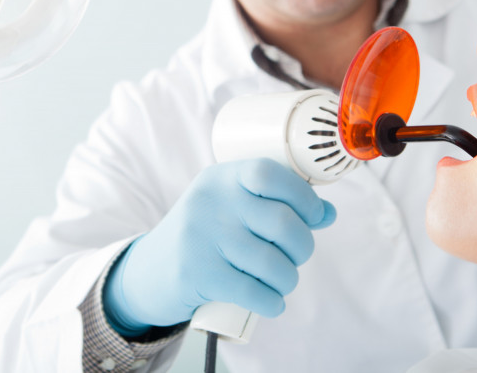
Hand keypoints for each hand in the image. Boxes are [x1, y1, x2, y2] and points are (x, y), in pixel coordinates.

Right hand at [103, 158, 336, 333]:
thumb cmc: (204, 236)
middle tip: (296, 257)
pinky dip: (272, 302)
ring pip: (271, 262)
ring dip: (288, 279)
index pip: (270, 173)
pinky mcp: (197, 273)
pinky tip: (273, 302)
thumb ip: (277, 205)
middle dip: (303, 246)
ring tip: (283, 281)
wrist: (149, 271)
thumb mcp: (231, 208)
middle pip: (282, 222)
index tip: (314, 215)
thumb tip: (328, 213)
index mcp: (222, 177)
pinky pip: (253, 291)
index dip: (303, 196)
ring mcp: (201, 236)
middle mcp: (210, 201)